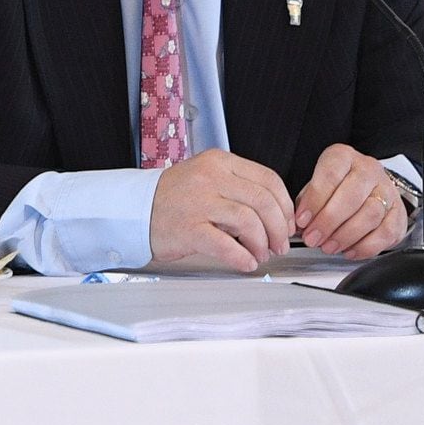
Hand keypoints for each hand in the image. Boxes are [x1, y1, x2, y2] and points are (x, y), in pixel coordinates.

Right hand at [149, 149, 294, 269]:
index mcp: (220, 162)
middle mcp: (211, 178)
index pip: (269, 179)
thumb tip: (275, 212)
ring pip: (249, 221)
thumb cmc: (172, 198)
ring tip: (260, 254)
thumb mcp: (207, 178)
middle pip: (264, 201)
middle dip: (279, 228)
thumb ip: (238, 187)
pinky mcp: (188, 228)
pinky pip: (226, 245)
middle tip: (280, 244)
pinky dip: (242, 257)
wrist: (134, 210)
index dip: (285, 205)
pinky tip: (245, 262)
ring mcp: (199, 202)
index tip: (288, 222)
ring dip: (262, 243)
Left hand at [295, 144, 413, 258]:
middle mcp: (368, 170)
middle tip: (313, 238)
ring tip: (329, 246)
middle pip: (351, 196)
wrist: (368, 188)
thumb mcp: (318, 186)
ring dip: (346, 236)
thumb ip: (308, 202)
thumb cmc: (337, 187)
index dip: (315, 200)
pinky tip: (350, 251)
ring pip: (370, 214)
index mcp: (344, 157)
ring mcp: (387, 190)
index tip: (302, 220)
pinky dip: (366, 246)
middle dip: (329, 222)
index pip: (331, 175)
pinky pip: (385, 232)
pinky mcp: (398, 213)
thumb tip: (300, 225)